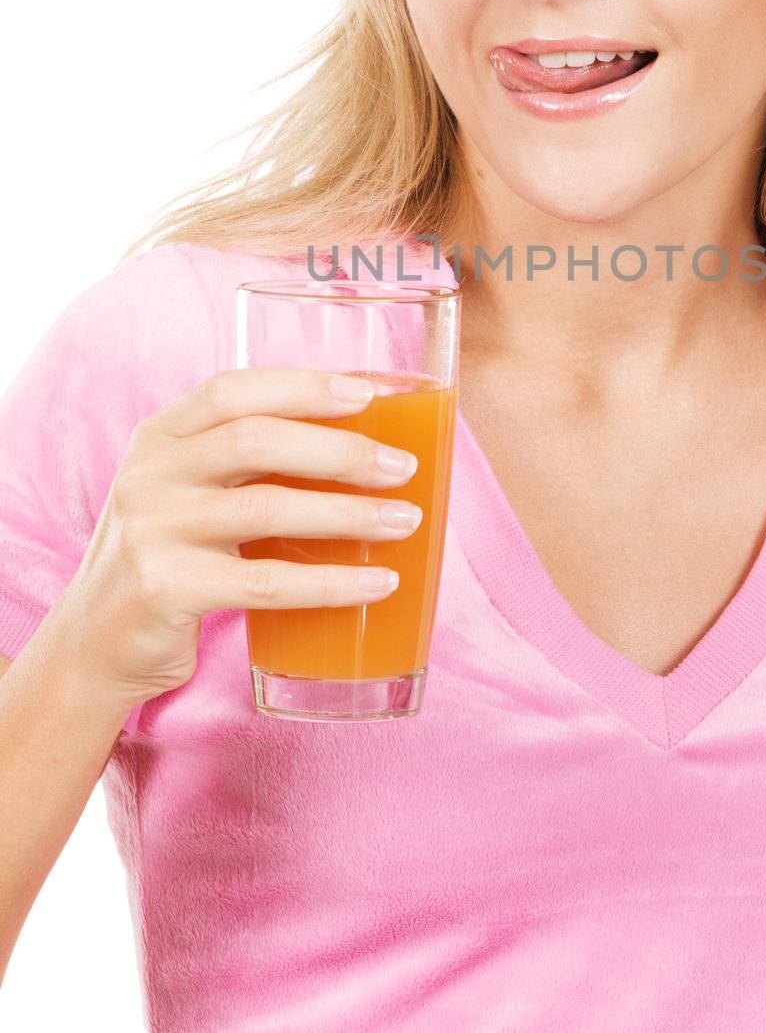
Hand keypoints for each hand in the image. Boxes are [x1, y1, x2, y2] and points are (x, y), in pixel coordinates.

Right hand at [59, 368, 419, 702]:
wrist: (93, 645)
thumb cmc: (169, 556)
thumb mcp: (187, 491)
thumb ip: (244, 460)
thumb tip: (362, 440)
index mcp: (159, 436)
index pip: (232, 390)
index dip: (303, 387)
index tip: (369, 392)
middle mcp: (149, 474)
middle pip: (256, 441)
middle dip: (340, 450)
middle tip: (402, 467)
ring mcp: (152, 532)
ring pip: (268, 509)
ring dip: (349, 514)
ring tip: (405, 520)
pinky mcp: (166, 591)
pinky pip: (267, 582)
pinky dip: (332, 582)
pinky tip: (378, 583)